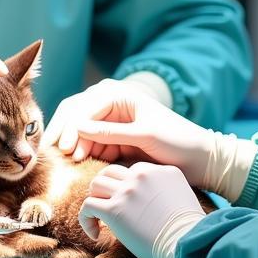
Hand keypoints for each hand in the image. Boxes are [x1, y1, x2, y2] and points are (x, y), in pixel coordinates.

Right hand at [42, 78, 175, 163]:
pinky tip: (80, 163)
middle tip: (57, 154)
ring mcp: (111, 122)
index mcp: (119, 94)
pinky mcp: (113, 140)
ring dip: (74, 144)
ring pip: (80, 130)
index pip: (84, 106)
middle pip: (76, 114)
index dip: (71, 125)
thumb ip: (111, 132)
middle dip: (65, 132)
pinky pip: (91, 144)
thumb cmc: (177, 141)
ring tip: (72, 162)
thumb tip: (76, 126)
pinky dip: (84, 152)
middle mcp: (110, 104)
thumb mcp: (144, 135)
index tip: (64, 147)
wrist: (200, 159)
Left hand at [79, 163, 205, 257]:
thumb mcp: (181, 195)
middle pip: (110, 172)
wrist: (186, 244)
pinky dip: (86, 219)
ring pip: (95, 184)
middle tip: (107, 206)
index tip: (128, 205)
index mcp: (159, 170)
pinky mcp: (114, 209)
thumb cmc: (187, 229)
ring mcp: (126, 191)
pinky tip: (95, 234)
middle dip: (105, 188)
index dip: (125, 186)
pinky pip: (87, 206)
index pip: (132, 170)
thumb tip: (148, 196)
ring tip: (99, 218)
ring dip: (94, 200)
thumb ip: (163, 188)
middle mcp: (141, 175)